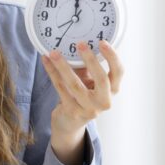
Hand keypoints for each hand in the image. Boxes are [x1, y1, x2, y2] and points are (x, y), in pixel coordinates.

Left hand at [41, 40, 123, 164]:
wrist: (70, 122)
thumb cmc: (82, 96)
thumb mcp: (90, 81)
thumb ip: (89, 66)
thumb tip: (79, 42)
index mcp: (112, 90)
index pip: (118, 72)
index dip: (112, 57)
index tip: (102, 42)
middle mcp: (104, 101)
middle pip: (101, 79)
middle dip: (90, 60)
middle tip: (80, 44)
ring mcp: (88, 108)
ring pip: (75, 84)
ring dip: (63, 66)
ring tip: (54, 52)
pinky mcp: (72, 111)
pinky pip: (60, 88)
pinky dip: (52, 72)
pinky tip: (46, 61)